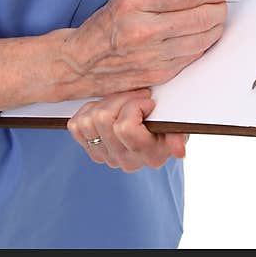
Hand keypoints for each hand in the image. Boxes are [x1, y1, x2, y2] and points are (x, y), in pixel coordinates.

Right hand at [60, 0, 235, 98]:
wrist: (80, 62)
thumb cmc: (104, 26)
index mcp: (134, 4)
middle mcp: (144, 31)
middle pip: (200, 17)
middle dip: (219, 6)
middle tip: (222, 0)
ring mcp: (153, 56)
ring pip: (202, 39)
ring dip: (215, 26)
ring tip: (215, 16)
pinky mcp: (159, 74)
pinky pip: (193, 56)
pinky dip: (202, 43)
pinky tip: (201, 35)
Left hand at [67, 88, 187, 170]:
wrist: (154, 134)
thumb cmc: (167, 125)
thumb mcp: (178, 127)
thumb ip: (178, 135)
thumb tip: (179, 151)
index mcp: (149, 156)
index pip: (125, 127)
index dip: (135, 106)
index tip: (148, 101)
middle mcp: (125, 161)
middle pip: (104, 119)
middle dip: (120, 98)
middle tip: (135, 95)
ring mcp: (106, 157)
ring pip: (89, 121)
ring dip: (105, 103)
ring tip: (121, 102)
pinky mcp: (91, 150)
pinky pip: (76, 126)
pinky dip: (88, 112)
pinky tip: (106, 109)